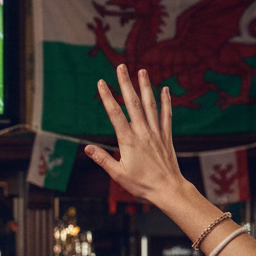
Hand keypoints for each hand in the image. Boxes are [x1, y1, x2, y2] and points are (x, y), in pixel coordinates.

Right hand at [84, 65, 186, 204]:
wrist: (167, 188)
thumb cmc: (141, 184)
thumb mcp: (117, 174)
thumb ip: (102, 159)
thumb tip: (87, 148)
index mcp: (128, 140)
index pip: (115, 114)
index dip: (107, 97)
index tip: (100, 83)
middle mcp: (143, 132)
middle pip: (133, 103)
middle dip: (125, 83)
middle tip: (121, 67)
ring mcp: (156, 133)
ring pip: (150, 104)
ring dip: (145, 86)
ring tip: (142, 71)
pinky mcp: (166, 136)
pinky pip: (166, 115)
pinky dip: (166, 101)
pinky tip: (165, 90)